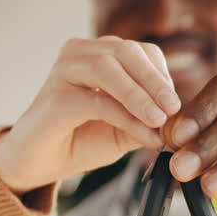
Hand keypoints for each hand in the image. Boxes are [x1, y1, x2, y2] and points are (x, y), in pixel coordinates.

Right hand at [0, 36, 179, 192]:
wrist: (37, 164)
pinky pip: (97, 101)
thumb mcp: (123, 129)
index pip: (139, 51)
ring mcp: (63, 71)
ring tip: (160, 119)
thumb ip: (148, 119)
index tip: (176, 104)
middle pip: (126, 52)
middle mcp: (78, 54)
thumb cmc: (78, 140)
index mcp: (97, 54)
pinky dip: (126, 117)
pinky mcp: (55, 97)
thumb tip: (179, 119)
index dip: (161, 75)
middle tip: (174, 108)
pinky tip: (144, 134)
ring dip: (140, 94)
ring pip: (109, 68)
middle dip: (155, 80)